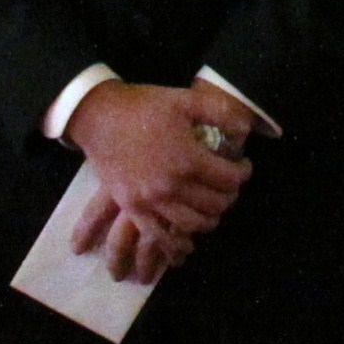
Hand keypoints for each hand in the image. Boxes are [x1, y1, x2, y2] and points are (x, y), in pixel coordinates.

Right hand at [63, 80, 252, 288]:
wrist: (99, 117)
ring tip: (212, 208)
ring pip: (192, 224)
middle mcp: (172, 186)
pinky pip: (158, 236)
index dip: (243, 173)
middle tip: (229, 186)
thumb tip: (244, 128)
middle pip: (215, 204)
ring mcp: (150, 201)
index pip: (230, 178)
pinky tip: (186, 243)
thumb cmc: (143, 106)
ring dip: (209, 219)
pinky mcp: (132, 208)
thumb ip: (219, 112)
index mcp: (188, 159)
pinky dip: (176, 244)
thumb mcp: (185, 99)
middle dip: (229, 196)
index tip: (243, 166)